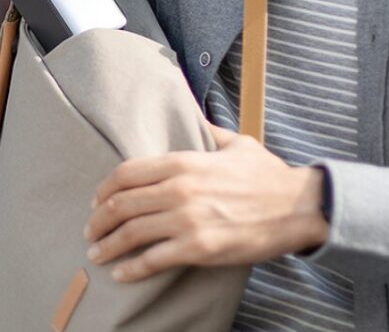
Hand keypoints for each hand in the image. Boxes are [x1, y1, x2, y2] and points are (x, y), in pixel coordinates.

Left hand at [83, 124, 328, 282]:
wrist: (298, 207)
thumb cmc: (268, 176)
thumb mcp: (238, 144)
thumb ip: (209, 131)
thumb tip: (194, 115)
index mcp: (185, 161)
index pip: (127, 173)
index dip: (104, 188)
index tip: (97, 200)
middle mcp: (180, 189)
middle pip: (121, 204)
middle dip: (98, 220)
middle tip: (91, 230)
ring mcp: (187, 220)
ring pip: (130, 233)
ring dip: (107, 245)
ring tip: (97, 253)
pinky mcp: (198, 248)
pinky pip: (153, 260)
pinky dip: (131, 269)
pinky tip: (121, 273)